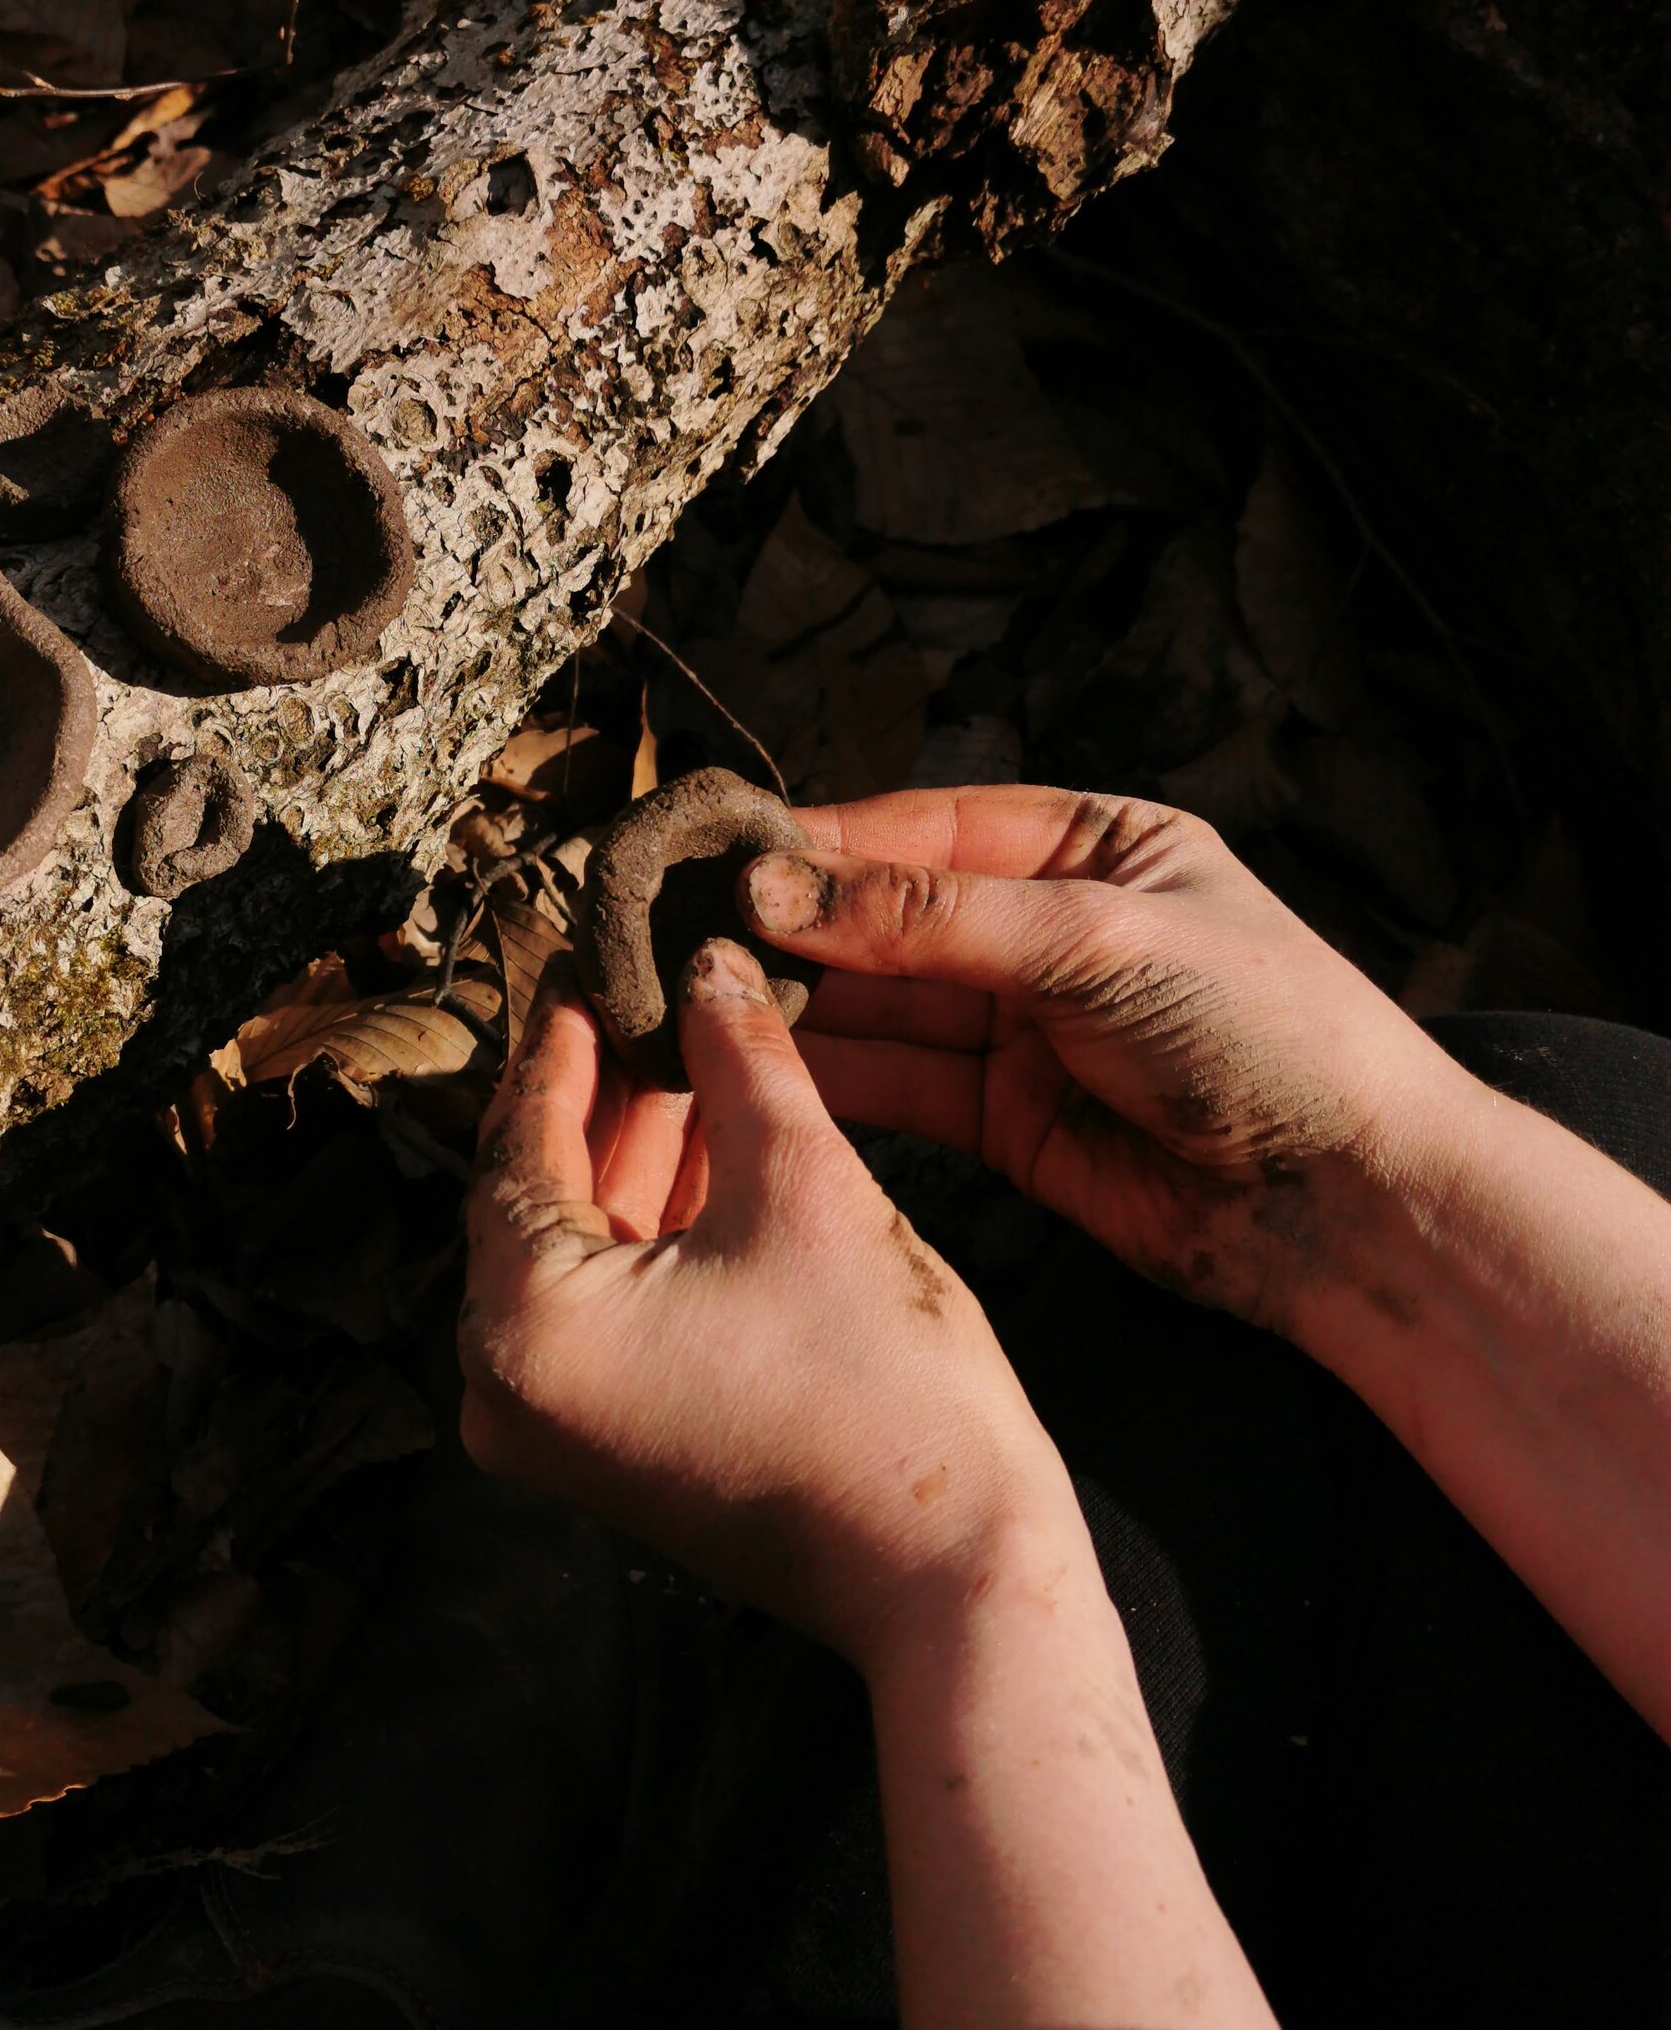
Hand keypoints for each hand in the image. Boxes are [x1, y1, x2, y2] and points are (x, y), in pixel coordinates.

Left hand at [461, 931, 1293, 2029]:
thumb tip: (710, 965)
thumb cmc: (880, 1390)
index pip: (518, 1140)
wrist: (951, 1574)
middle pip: (535, 1198)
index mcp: (524, 1321)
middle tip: (660, 994)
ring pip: (575, 1254)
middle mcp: (506, 1386)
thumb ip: (740, 1061)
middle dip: (609, 1097)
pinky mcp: (605, 1455)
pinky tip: (715, 1154)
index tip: (599, 960)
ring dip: (637, 1161)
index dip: (570, 1040)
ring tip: (703, 1058)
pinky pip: (603, 1315)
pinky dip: (650, 1237)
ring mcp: (551, 1433)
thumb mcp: (808, 1188)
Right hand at [742, 785, 1473, 1337]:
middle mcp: (1051, 930)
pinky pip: (898, 1087)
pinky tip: (749, 1063)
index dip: (828, 844)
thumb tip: (777, 889)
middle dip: (794, 928)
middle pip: (892, 918)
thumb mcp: (1095, 942)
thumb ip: (931, 922)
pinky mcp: (1007, 1124)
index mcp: (1096, 847)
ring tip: (688, 996)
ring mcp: (1025, 1030)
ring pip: (882, 1007)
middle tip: (678, 931)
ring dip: (795, 1005)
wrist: (1351, 1201)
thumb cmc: (1263, 1034)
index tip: (725, 859)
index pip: (931, 829)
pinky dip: (827, 1077)